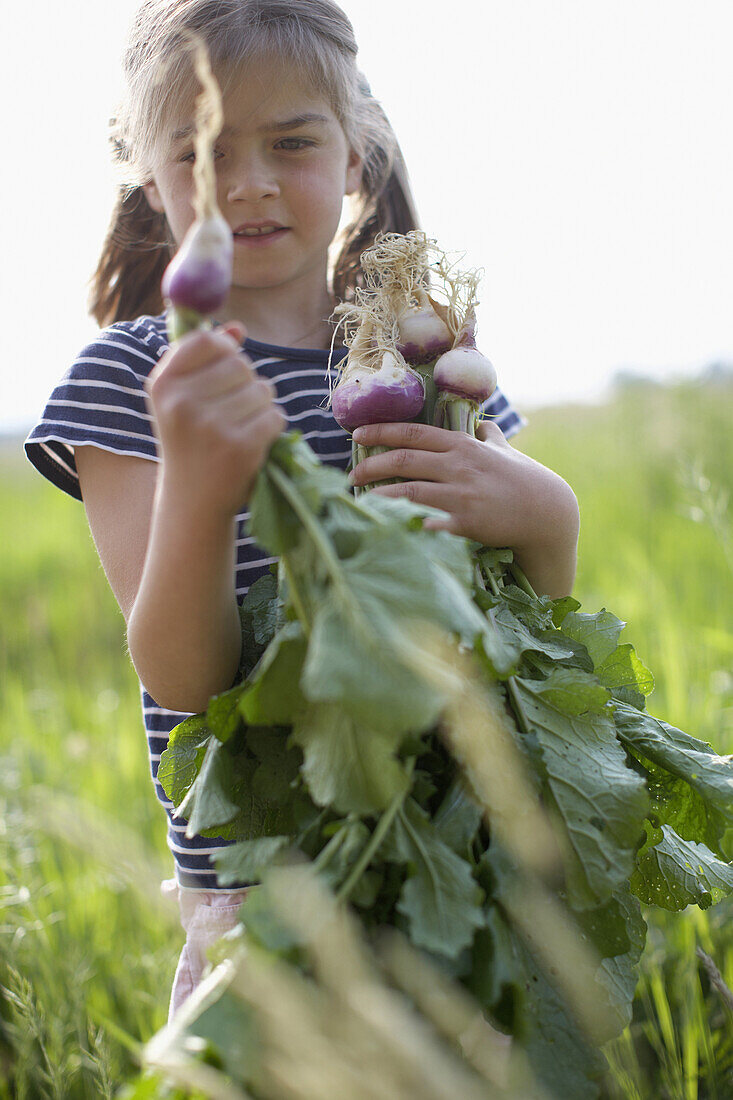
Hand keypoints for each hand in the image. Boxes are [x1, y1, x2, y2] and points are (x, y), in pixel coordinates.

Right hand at [146, 322, 285, 517]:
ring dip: (260, 406)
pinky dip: (271, 427)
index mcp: (162, 385)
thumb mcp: (182, 399)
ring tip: (239, 428)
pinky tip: (252, 443)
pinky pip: (274, 415)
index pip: (206, 340)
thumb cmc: (189, 442)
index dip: (224, 350)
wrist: (192, 500)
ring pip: (262, 389)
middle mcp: (182, 403)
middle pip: (240, 364)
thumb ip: (206, 359)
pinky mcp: (241, 447)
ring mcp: (212, 427)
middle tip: (230, 411)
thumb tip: (237, 328)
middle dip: (245, 383)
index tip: (223, 368)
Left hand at [349, 420, 579, 596]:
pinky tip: (388, 528)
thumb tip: (482, 424)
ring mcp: (461, 495)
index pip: (413, 432)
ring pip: (409, 491)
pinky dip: (407, 525)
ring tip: (361, 501)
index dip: (381, 431)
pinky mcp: (467, 522)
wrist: (548, 511)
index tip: (356, 434)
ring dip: (380, 495)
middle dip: (370, 465)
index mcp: (462, 446)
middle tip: (351, 475)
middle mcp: (458, 466)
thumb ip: (489, 437)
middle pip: (403, 460)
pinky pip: (429, 523)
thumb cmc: (525, 479)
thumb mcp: (505, 451)